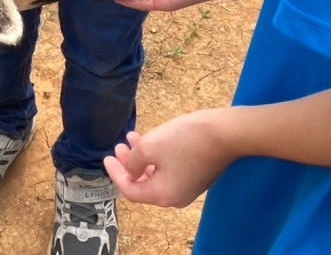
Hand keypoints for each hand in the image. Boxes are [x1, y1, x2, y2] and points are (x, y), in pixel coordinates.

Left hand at [104, 109, 234, 207]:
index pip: (131, 190)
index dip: (116, 174)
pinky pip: (169, 169)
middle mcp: (176, 197)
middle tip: (118, 146)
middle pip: (144, 184)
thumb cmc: (184, 140)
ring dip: (142, 157)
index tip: (106, 158)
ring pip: (156, 174)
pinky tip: (152, 138)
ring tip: (132, 137)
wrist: (224, 133)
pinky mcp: (196, 174)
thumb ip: (134, 161)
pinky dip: (156, 156)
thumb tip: (131, 170)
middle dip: (128, 164)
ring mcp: (188, 187)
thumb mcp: (150, 147)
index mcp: (163, 195)